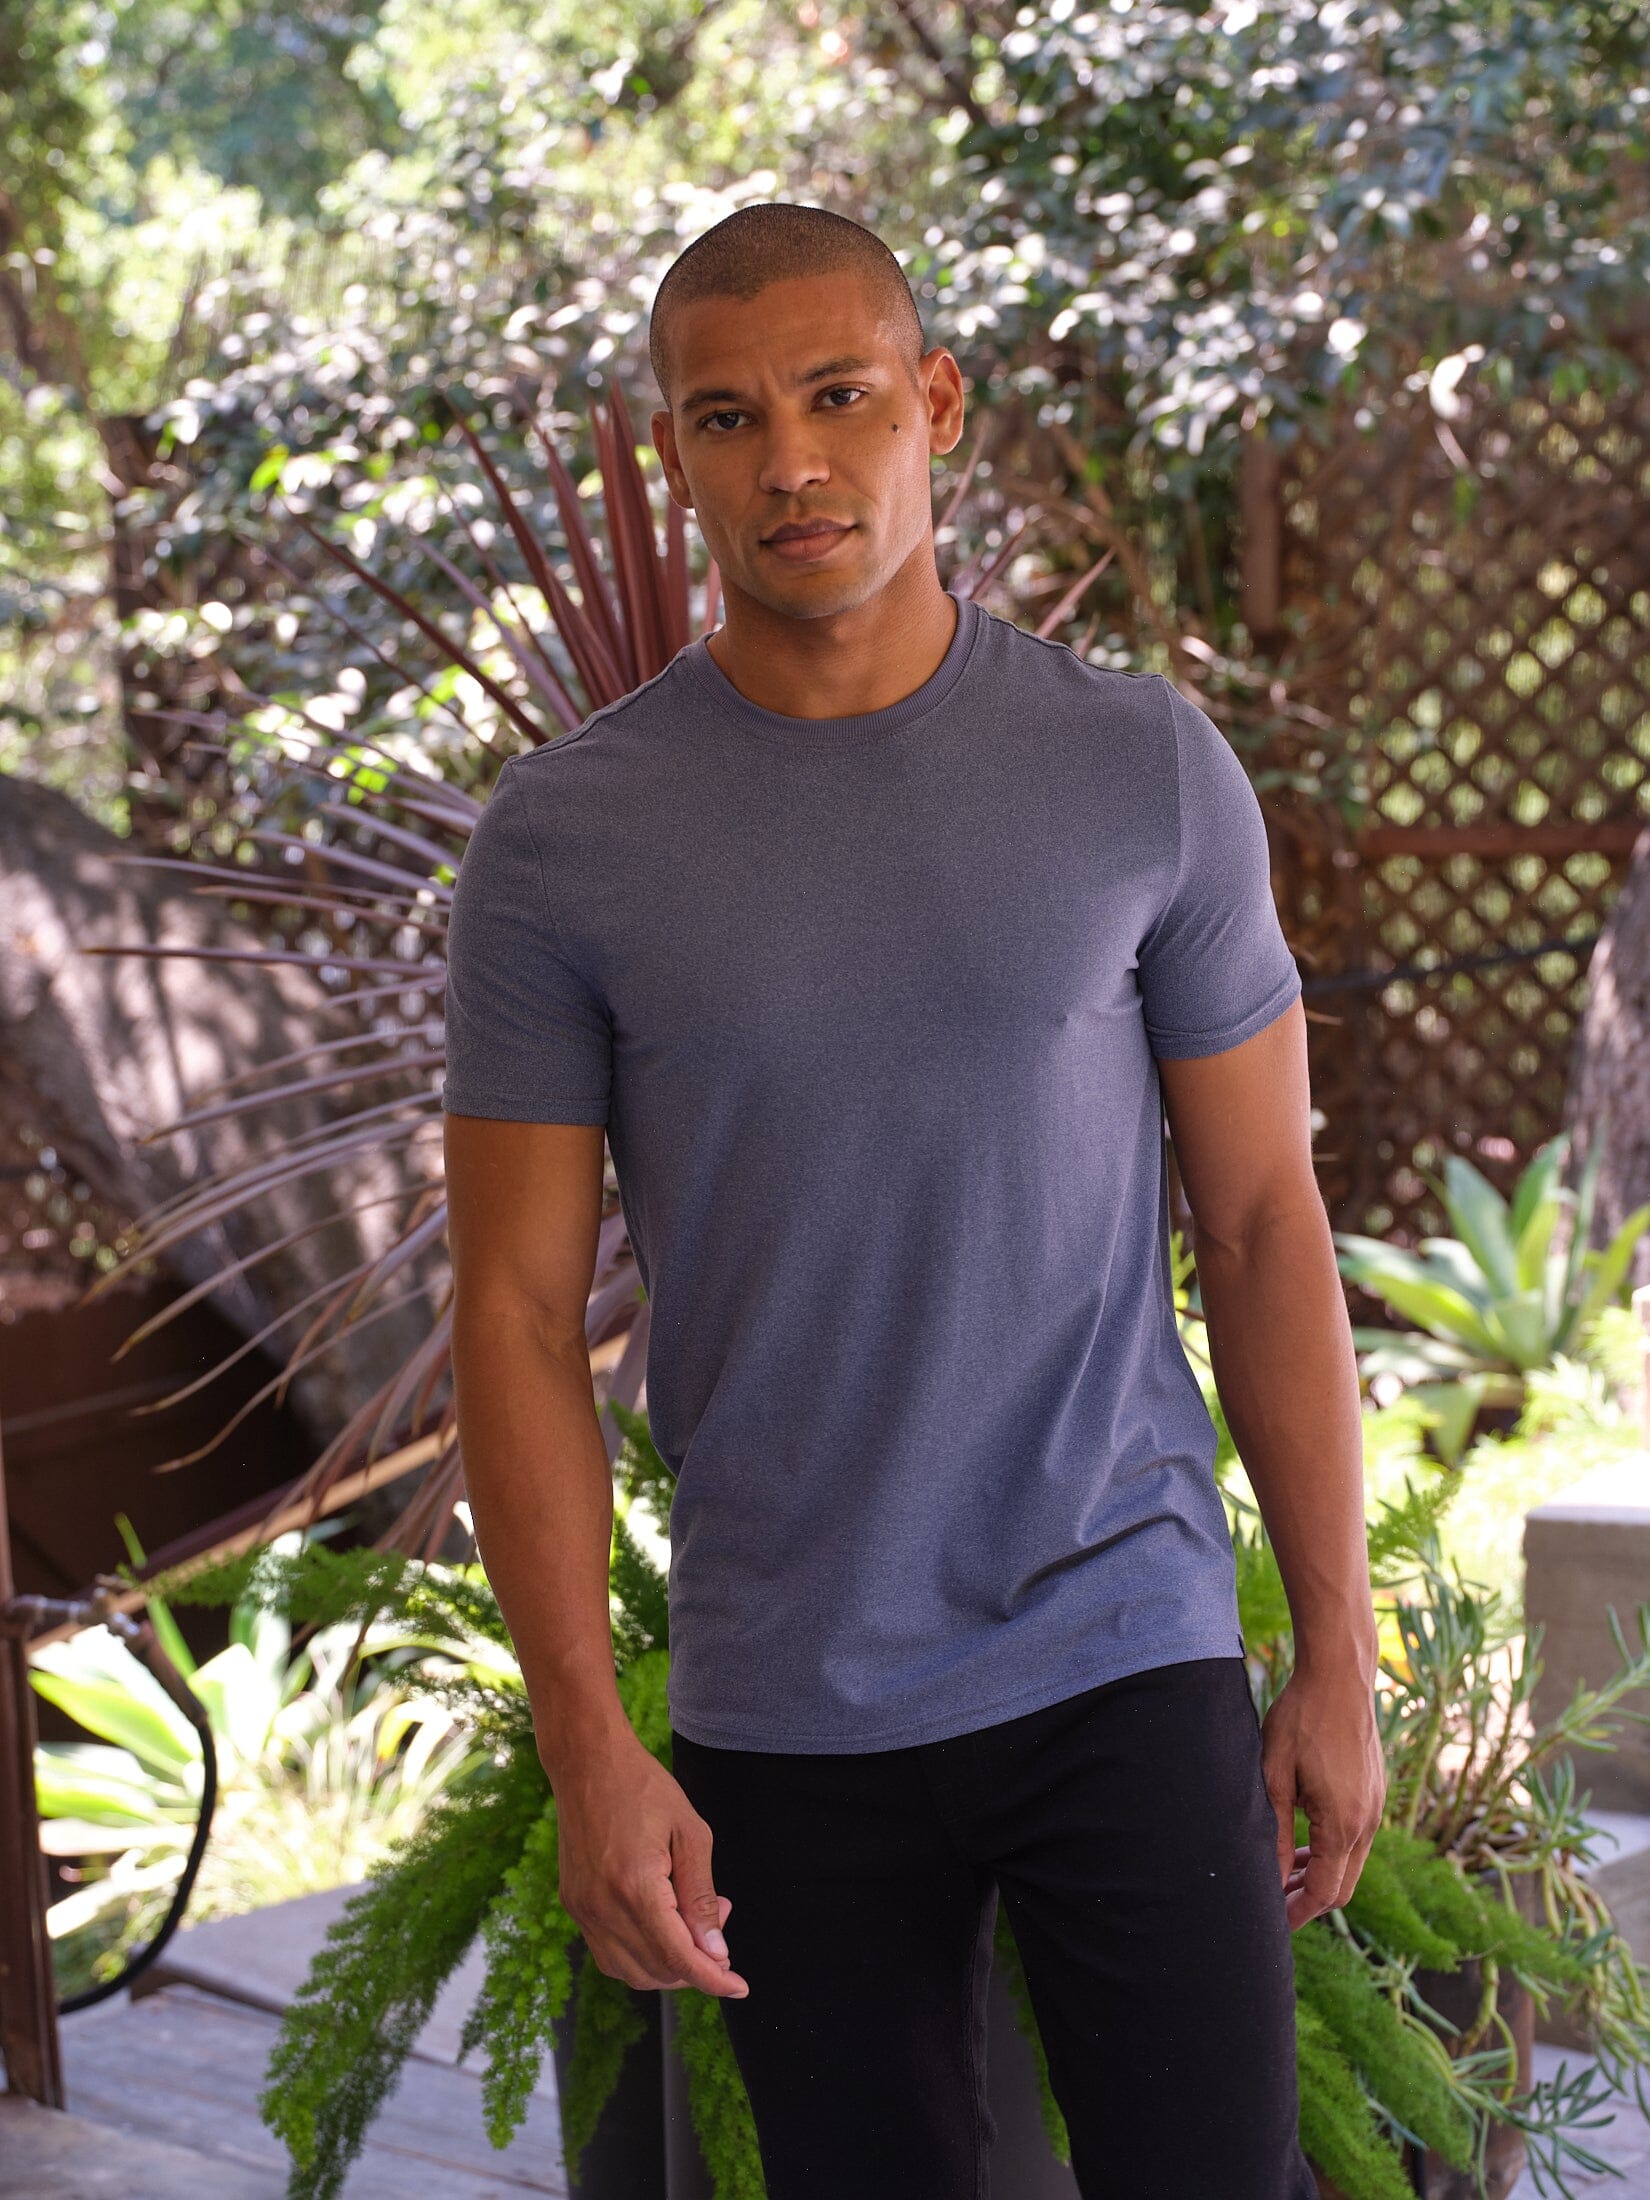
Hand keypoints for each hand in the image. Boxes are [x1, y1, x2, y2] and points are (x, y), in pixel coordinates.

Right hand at [551, 1729, 750, 1997]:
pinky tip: (661, 1926)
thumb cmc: (645, 1788)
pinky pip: (608, 1955)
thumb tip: (715, 1952)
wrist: (588, 1762)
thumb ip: (701, 1897)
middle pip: (657, 1970)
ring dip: (668, 1966)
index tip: (739, 1987)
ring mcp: (582, 1910)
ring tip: (690, 1920)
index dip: (713, 1979)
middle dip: (696, 1963)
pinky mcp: (574, 1905)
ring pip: (631, 1972)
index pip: (679, 1957)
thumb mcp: (690, 1833)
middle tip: (718, 1919)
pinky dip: (640, 1958)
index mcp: (635, 1887)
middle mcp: (602, 1908)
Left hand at [1259, 1661, 1384, 1929]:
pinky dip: (1334, 1848)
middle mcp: (1368, 1822)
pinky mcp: (1376, 1791)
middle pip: (1345, 1886)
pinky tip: (1306, 1836)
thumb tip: (1272, 1879)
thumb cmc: (1300, 1720)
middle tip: (1275, 1898)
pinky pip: (1358, 1837)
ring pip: (1352, 1862)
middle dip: (1310, 1899)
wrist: (1339, 1677)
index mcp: (1344, 1824)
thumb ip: (1276, 1833)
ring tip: (1286, 1869)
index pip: (1326, 1892)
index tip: (1274, 1922)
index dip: (1299, 1912)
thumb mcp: (1275, 1776)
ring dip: (1322, 1872)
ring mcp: (1376, 1807)